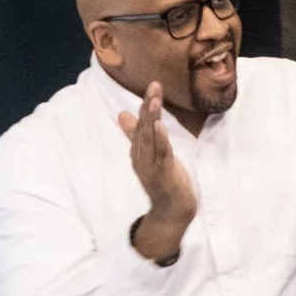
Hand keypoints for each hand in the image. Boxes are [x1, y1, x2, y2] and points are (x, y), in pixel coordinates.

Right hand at [120, 83, 197, 259]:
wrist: (173, 210)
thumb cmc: (164, 180)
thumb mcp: (152, 154)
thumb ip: (136, 135)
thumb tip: (122, 114)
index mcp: (139, 151)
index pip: (140, 124)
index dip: (145, 105)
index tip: (152, 86)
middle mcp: (141, 157)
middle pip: (143, 128)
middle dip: (148, 106)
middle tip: (154, 85)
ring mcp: (150, 167)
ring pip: (150, 139)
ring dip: (152, 119)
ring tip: (154, 101)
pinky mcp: (162, 175)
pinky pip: (160, 154)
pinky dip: (160, 140)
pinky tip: (160, 126)